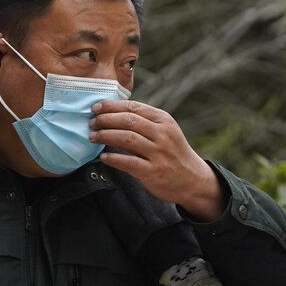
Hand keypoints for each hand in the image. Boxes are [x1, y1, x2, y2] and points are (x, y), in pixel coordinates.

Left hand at [88, 100, 224, 221]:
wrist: (193, 179)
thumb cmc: (173, 152)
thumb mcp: (165, 131)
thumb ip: (144, 121)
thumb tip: (112, 113)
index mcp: (163, 120)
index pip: (133, 107)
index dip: (112, 106)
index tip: (96, 108)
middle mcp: (162, 134)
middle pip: (128, 120)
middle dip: (105, 120)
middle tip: (92, 123)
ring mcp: (159, 153)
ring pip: (127, 138)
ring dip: (105, 136)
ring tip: (93, 137)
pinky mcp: (153, 172)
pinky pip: (128, 162)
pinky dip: (113, 158)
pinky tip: (103, 157)